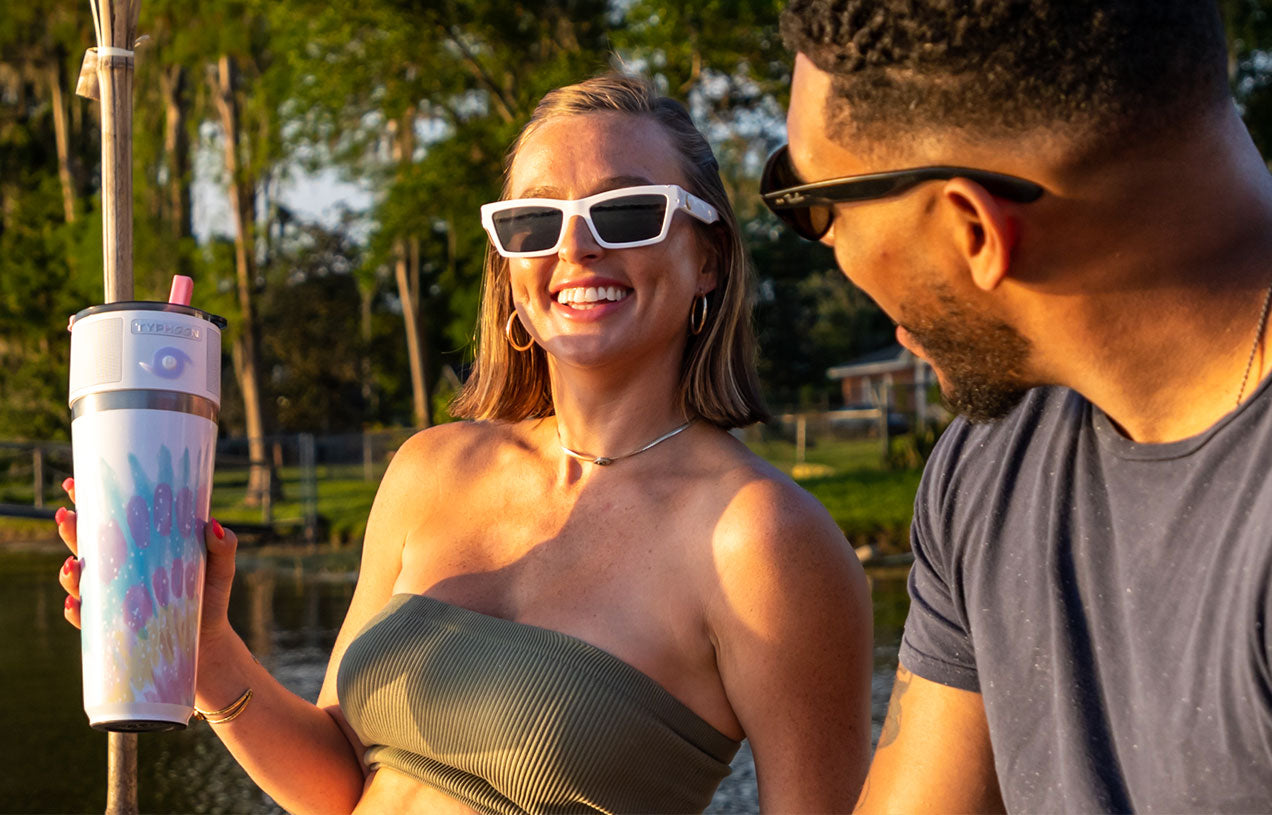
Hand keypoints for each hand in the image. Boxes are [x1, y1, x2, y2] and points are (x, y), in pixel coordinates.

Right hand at [55, 477, 238, 639]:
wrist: (209, 641)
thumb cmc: (210, 596)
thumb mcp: (221, 568)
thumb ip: (223, 547)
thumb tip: (213, 526)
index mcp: (141, 547)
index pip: (111, 519)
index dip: (90, 501)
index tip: (76, 484)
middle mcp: (121, 569)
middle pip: (86, 545)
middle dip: (71, 529)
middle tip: (66, 515)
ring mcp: (113, 598)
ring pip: (80, 581)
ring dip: (69, 572)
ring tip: (72, 564)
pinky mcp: (113, 627)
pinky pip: (87, 620)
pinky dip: (77, 612)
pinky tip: (75, 603)